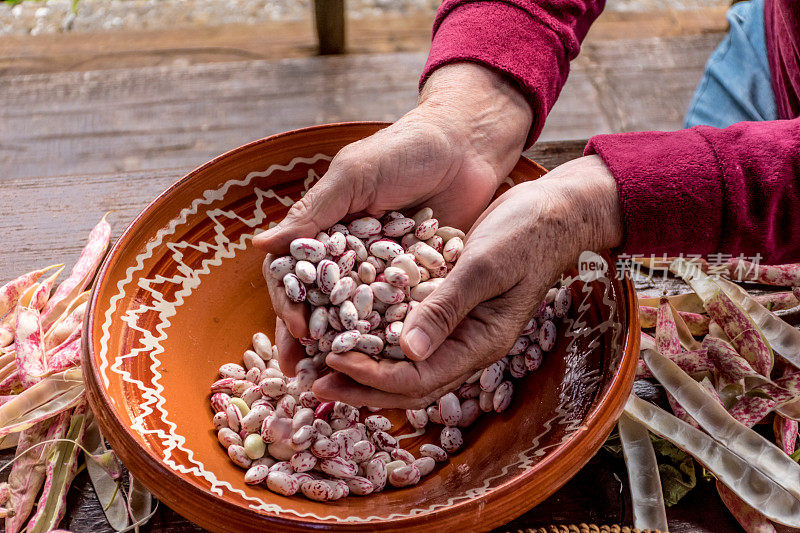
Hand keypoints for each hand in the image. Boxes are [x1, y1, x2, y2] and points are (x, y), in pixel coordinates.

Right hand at [254, 63, 531, 375]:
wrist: (468, 145)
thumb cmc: (406, 150)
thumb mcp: (356, 176)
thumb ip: (314, 211)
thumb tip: (257, 246)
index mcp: (325, 229)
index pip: (293, 274)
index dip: (288, 303)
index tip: (300, 329)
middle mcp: (349, 254)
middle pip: (319, 305)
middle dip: (308, 340)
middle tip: (303, 374)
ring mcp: (382, 270)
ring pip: (356, 318)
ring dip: (344, 349)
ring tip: (338, 382)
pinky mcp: (416, 280)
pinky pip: (397, 315)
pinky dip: (388, 340)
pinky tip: (387, 367)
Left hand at [313, 155, 622, 406]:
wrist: (553, 213)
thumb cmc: (526, 234)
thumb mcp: (485, 265)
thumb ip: (448, 307)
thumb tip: (407, 352)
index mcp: (480, 343)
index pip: (418, 379)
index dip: (371, 376)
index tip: (331, 360)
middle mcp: (466, 344)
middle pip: (406, 383)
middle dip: (359, 385)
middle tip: (311, 381)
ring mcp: (458, 328)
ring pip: (404, 363)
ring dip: (363, 367)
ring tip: (319, 363)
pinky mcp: (448, 306)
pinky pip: (407, 333)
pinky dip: (375, 335)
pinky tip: (346, 326)